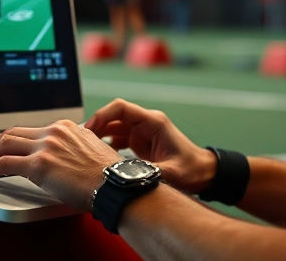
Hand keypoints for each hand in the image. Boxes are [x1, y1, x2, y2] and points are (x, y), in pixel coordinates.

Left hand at [0, 120, 122, 211]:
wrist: (118, 185)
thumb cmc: (109, 178)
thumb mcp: (90, 154)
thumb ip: (71, 151)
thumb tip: (60, 161)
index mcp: (65, 127)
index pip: (27, 131)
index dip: (7, 142)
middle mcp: (54, 131)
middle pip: (9, 134)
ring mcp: (46, 145)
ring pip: (1, 145)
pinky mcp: (39, 164)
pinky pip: (1, 164)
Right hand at [85, 99, 215, 193]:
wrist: (204, 173)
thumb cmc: (192, 170)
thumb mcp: (171, 173)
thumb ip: (149, 173)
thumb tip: (126, 178)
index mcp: (153, 122)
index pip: (122, 108)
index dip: (103, 115)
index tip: (89, 129)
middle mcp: (146, 123)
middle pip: (114, 116)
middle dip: (96, 125)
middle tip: (81, 142)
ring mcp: (142, 132)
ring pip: (113, 126)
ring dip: (99, 135)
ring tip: (85, 149)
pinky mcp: (139, 141)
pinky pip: (117, 137)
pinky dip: (105, 143)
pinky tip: (96, 155)